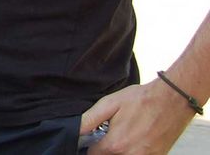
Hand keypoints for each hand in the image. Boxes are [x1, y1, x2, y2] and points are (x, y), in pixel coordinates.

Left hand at [80, 78, 196, 153]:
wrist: (173, 99)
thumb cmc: (142, 99)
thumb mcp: (110, 103)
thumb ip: (89, 119)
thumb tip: (75, 129)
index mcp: (115, 144)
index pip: (93, 154)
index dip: (91, 146)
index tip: (95, 138)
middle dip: (107, 148)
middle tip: (112, 134)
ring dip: (121, 150)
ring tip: (126, 135)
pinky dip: (136, 151)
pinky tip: (138, 138)